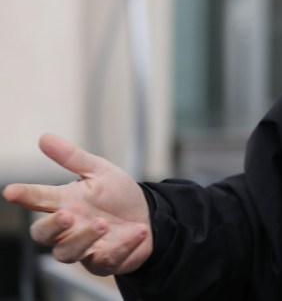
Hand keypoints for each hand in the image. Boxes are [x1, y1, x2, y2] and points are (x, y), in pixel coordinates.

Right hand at [2, 133, 152, 275]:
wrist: (148, 216)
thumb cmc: (117, 195)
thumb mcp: (100, 171)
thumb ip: (73, 157)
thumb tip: (44, 137)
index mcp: (64, 203)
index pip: (38, 200)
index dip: (25, 196)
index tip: (12, 191)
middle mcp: (69, 228)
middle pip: (43, 234)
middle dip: (53, 226)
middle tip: (68, 214)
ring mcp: (84, 248)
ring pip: (68, 253)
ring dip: (84, 239)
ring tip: (103, 223)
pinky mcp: (104, 262)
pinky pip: (107, 260)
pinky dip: (123, 246)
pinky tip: (138, 231)